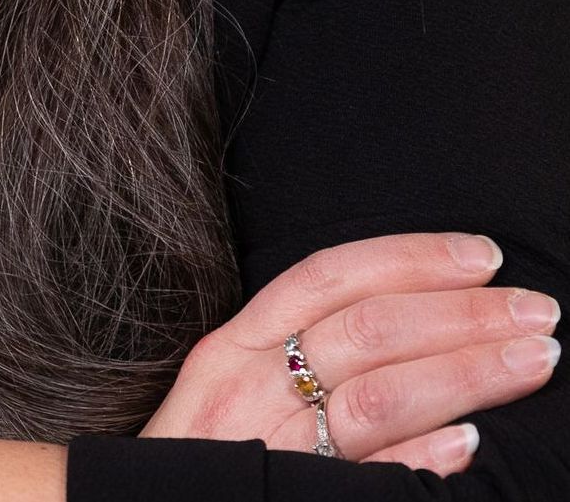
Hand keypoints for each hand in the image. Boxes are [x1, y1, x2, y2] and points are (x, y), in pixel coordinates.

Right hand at [141, 230, 560, 476]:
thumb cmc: (196, 462)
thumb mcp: (226, 388)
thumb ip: (289, 351)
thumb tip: (399, 316)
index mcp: (234, 345)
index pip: (331, 277)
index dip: (410, 258)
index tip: (482, 254)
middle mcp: (248, 386)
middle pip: (369, 330)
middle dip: (461, 313)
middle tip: (538, 309)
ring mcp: (269, 449)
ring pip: (379, 395)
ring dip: (465, 371)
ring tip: (533, 359)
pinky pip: (365, 478)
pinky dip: (422, 459)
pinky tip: (474, 444)